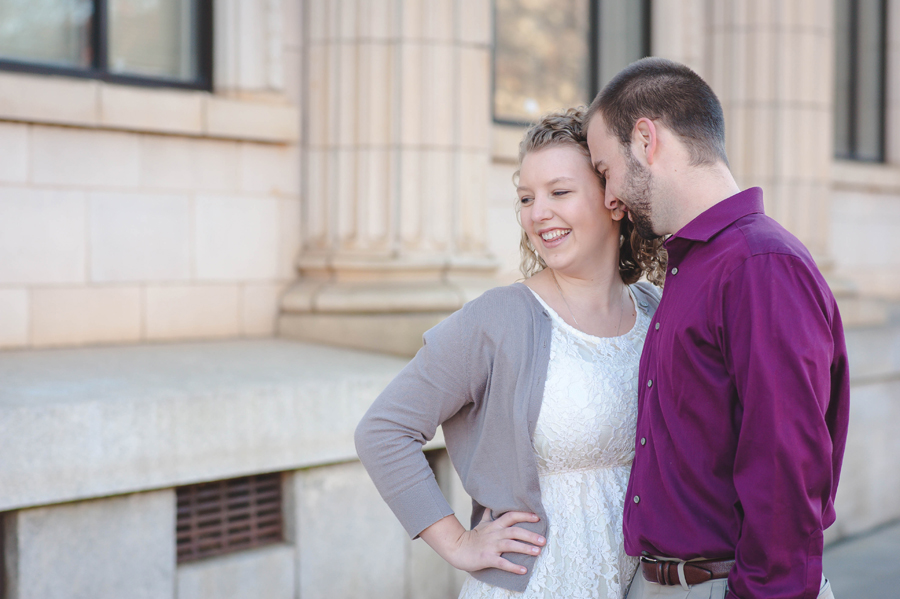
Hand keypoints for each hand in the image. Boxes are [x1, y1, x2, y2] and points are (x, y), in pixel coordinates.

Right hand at [419, 512, 545, 574]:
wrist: (457, 549)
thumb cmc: (472, 537)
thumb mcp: (481, 524)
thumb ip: (489, 515)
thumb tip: (491, 505)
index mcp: (495, 525)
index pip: (511, 516)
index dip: (524, 515)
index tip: (537, 517)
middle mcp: (494, 534)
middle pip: (514, 531)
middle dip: (530, 535)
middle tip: (543, 540)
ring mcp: (491, 546)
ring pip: (510, 545)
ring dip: (525, 548)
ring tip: (538, 552)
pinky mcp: (487, 558)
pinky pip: (502, 563)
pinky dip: (513, 567)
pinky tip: (523, 570)